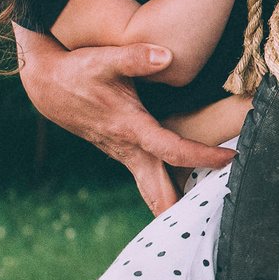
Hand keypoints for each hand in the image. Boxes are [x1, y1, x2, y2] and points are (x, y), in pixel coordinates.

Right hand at [14, 27, 234, 213]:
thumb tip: (165, 56)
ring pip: (152, 190)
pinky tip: (185, 194)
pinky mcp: (124, 153)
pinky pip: (149, 179)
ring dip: (174, 205)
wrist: (48, 87)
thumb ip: (135, 58)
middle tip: (212, 223)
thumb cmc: (78, 72)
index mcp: (131, 129)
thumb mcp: (104, 60)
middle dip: (181, 212)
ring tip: (207, 217)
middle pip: (158, 193)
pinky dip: (166, 190)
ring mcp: (125, 155)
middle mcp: (129, 149)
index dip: (202, 156)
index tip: (230, 158)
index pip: (173, 151)